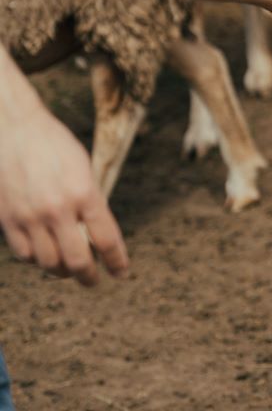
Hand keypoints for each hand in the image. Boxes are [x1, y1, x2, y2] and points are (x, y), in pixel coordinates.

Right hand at [0, 101, 129, 286]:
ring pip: (48, 263)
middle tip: (94, 281)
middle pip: (77, 261)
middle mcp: (57, 209)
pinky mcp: (7, 220)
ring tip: (70, 270)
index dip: (117, 261)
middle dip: (88, 276)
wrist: (13, 129)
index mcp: (84, 193)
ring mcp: (29, 217)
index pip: (106, 239)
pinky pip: (25, 254)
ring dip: (62, 272)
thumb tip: (95, 232)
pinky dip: (37, 261)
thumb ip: (90, 200)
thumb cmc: (54, 144)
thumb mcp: (83, 168)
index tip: (122, 273)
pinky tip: (45, 257)